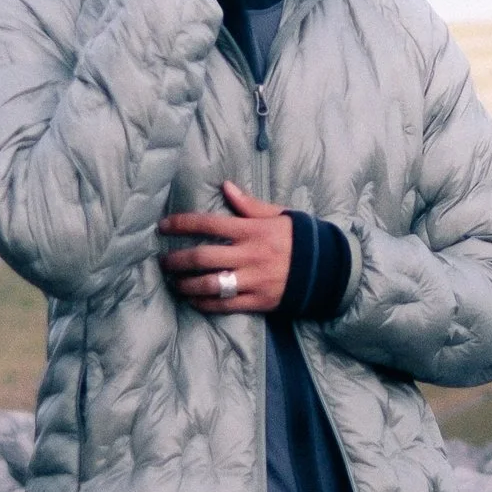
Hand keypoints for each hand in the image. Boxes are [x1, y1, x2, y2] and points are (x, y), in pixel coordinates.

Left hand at [161, 180, 292, 314]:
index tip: (163, 226)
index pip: (209, 224)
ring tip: (175, 283)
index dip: (182, 224)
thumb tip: (226, 187)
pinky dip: (205, 304)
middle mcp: (250, 255)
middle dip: (177, 260)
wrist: (328, 269)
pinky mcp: (259, 301)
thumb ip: (249, 204)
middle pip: (203, 257)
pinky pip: (225, 305)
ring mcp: (254, 280)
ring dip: (187, 284)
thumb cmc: (299, 238)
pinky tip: (193, 300)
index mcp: (252, 231)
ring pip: (211, 284)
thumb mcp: (278, 215)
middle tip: (163, 261)